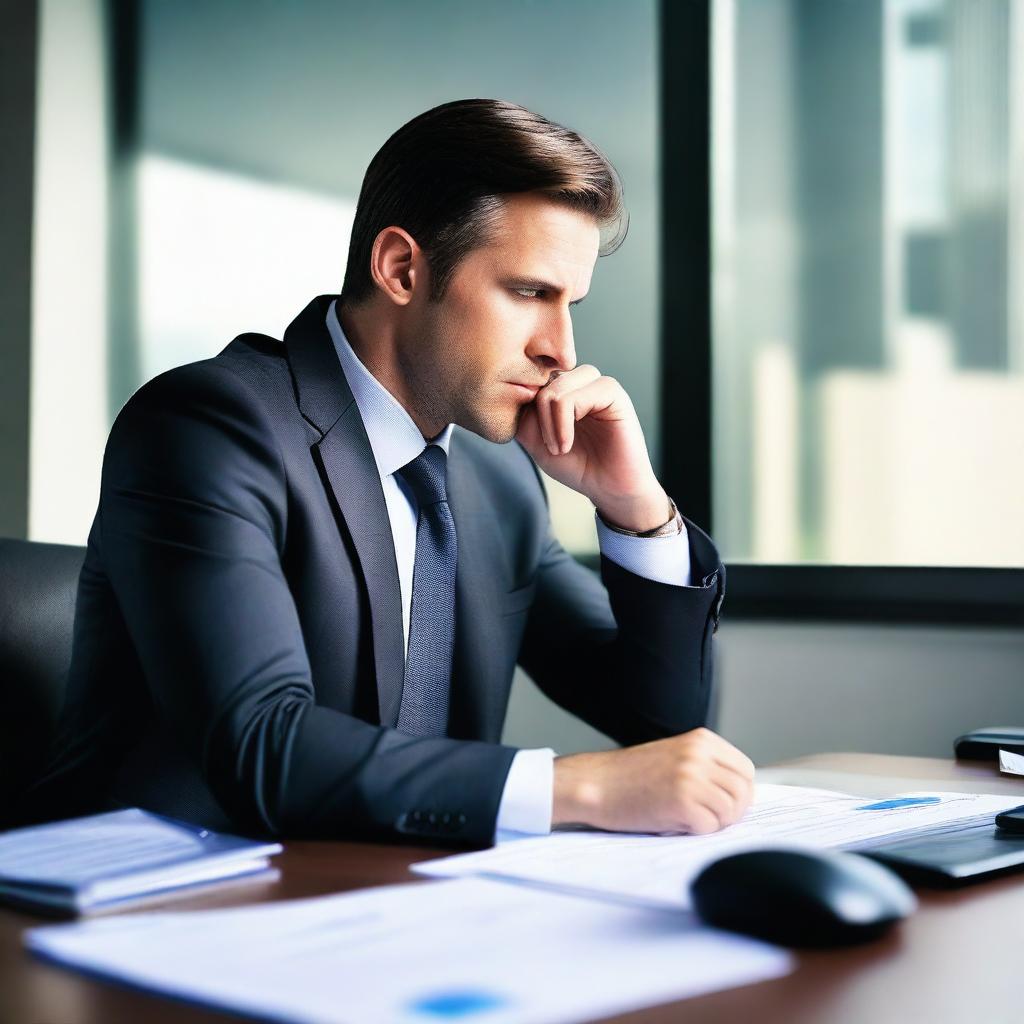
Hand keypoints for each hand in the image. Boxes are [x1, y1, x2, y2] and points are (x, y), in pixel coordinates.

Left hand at [515, 365, 671, 532]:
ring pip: (553, 387)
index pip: (530, 381)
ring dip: (549, 423)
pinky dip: (563, 424)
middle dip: (537, 419)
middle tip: (550, 448)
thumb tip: (515, 393)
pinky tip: (567, 445)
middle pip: (539, 381)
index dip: (524, 411)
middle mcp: (579, 380)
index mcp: (563, 387)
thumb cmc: (577, 465)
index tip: (535, 441)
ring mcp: (596, 383)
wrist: (610, 488)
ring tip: (559, 448)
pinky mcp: (611, 392)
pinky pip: (572, 397)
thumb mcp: (537, 441)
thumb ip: (523, 415)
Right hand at [551, 728, 755, 834]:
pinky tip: (673, 822)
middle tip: (706, 818)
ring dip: (713, 823)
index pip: (745, 770)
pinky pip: (709, 827)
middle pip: (743, 792)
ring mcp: (692, 777)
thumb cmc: (630, 776)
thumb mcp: (675, 757)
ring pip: (730, 811)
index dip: (739, 792)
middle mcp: (699, 754)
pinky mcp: (682, 802)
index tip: (723, 804)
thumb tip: (741, 795)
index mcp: (701, 740)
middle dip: (730, 812)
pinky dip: (695, 831)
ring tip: (686, 819)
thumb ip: (706, 767)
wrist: (595, 784)